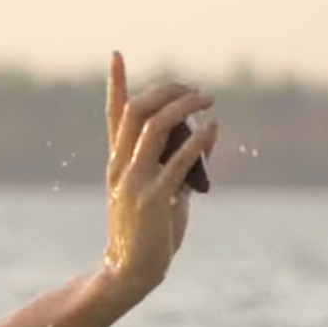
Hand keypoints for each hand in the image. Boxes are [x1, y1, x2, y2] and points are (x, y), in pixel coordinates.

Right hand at [103, 52, 218, 299]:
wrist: (129, 271)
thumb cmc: (148, 235)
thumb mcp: (165, 192)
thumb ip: (182, 163)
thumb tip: (209, 133)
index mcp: (117, 163)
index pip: (113, 115)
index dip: (115, 83)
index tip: (116, 55)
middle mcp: (120, 166)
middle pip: (136, 110)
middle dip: (166, 89)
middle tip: (195, 88)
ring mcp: (134, 180)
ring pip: (153, 126)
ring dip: (183, 106)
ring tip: (207, 98)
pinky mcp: (154, 197)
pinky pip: (178, 160)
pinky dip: (198, 140)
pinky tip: (214, 129)